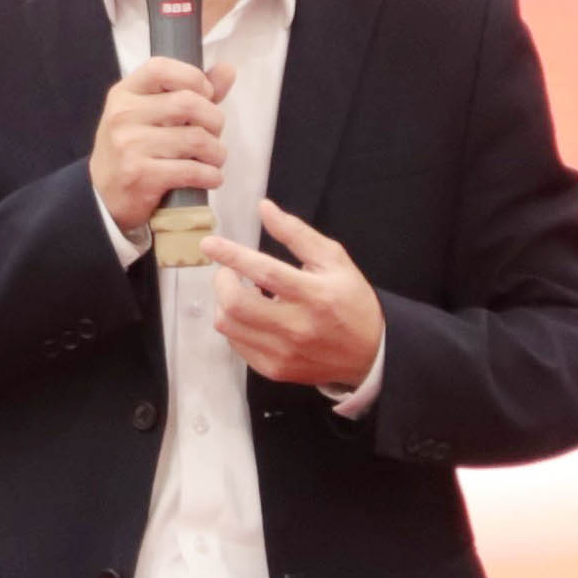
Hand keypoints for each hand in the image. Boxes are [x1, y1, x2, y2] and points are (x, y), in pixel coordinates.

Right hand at [88, 58, 229, 244]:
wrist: (102, 196)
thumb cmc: (134, 149)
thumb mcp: (151, 114)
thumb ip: (190, 91)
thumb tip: (227, 69)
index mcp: (124, 93)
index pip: (161, 68)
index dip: (193, 78)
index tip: (205, 96)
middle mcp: (123, 115)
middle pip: (188, 103)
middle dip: (214, 120)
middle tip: (214, 134)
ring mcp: (129, 146)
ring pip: (196, 139)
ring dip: (217, 152)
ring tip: (214, 158)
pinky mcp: (139, 176)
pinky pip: (191, 170)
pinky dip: (211, 175)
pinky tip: (211, 177)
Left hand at [209, 203, 385, 394]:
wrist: (369, 354)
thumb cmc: (350, 300)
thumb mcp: (333, 260)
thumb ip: (297, 234)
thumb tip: (264, 208)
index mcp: (315, 295)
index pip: (265, 272)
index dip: (232, 256)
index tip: (209, 244)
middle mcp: (297, 327)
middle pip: (236, 304)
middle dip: (222, 281)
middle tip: (229, 272)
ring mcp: (283, 353)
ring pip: (229, 326)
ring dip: (225, 303)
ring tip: (243, 292)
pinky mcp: (275, 369)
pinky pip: (236, 344)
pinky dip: (236, 324)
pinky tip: (253, 316)